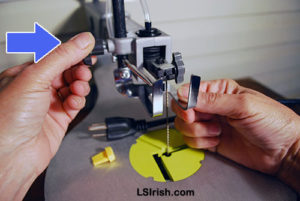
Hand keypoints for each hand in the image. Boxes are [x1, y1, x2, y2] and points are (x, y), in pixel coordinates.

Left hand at [0, 32, 94, 200]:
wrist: (11, 155)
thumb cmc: (7, 119)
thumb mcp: (36, 77)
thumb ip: (62, 57)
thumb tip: (83, 41)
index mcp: (25, 74)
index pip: (54, 57)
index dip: (71, 54)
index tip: (86, 52)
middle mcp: (37, 88)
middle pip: (66, 72)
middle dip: (77, 70)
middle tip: (83, 72)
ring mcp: (49, 104)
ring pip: (73, 88)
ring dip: (80, 85)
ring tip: (79, 87)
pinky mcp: (59, 119)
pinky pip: (75, 104)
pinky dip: (78, 101)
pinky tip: (74, 102)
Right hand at [172, 79, 299, 175]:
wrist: (283, 151)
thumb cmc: (273, 122)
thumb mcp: (243, 105)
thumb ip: (212, 100)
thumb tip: (186, 93)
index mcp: (220, 91)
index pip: (189, 91)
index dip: (184, 101)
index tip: (189, 110)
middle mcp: (212, 107)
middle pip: (183, 109)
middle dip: (189, 118)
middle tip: (201, 120)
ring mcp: (210, 124)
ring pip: (185, 126)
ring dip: (198, 131)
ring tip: (217, 131)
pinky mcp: (210, 140)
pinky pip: (191, 141)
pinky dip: (201, 142)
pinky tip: (216, 139)